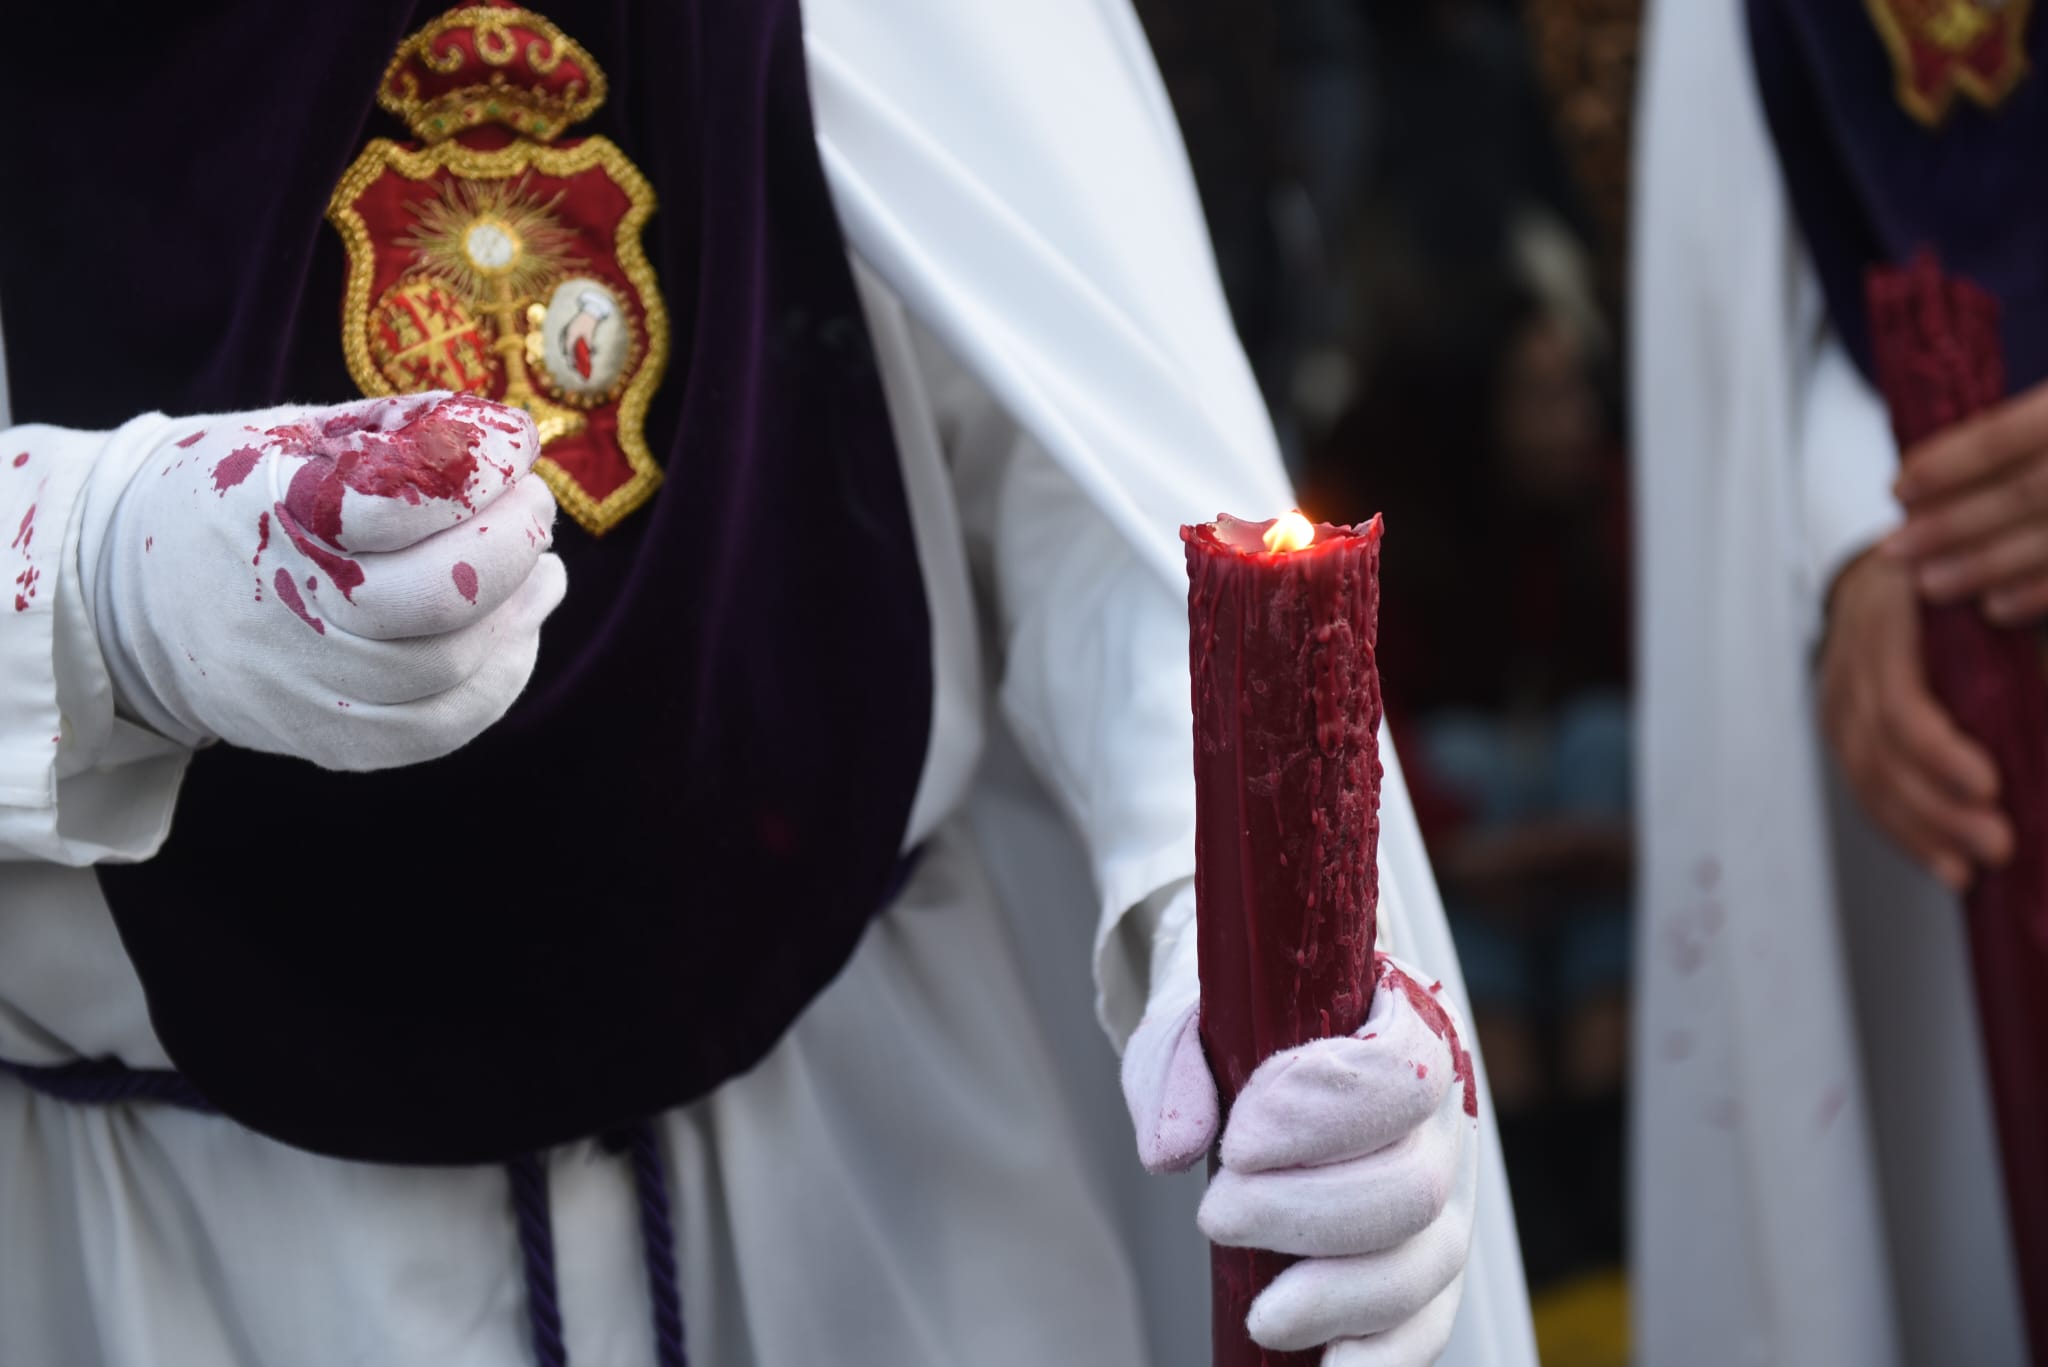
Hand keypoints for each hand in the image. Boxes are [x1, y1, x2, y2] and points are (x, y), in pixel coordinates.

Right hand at [88, 393, 565, 770]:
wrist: (127, 595)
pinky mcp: (319, 739)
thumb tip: (505, 438)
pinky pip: (431, 731)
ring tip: (545, 573)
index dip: (478, 468)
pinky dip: (496, 686)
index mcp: (267, 511)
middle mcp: (282, 606)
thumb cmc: (242, 499)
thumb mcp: (294, 439)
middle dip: (511, 544)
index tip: (516, 446)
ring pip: (444, 670)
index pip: (398, 499)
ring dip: (518, 616)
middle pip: (435, 597)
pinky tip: (518, 636)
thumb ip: (395, 435)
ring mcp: (297, 684)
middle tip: (536, 508)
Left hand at [1122, 953, 1475, 1365]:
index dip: (1323, 1113)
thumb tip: (1173, 1149)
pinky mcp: (1424, 1269)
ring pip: (1424, 1261)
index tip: (1239, 1143)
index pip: (1399, 1070)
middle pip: (1412, 1184)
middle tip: (1217, 1213)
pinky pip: (1426, 1325)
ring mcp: (1443, 1198)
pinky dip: (1381, 1356)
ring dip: (1337, 1294)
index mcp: (1403, 1026)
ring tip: (1261, 1312)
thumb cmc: (1233, 1036)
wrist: (1254, 1060)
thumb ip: (1176, 1069)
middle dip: (1306, 1214)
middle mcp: (1439, 1118)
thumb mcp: (1188, 1026)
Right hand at [1820, 547, 2010, 888]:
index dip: (1939, 750)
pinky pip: (1862, 789)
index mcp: (1885, 622)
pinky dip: (1902, 831)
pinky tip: (1941, 861)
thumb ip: (2022, 631)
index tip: (1990, 784)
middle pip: (1879, 754)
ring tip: (1969, 869)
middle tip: (1997, 844)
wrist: (1884, 568)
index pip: (1898, 703)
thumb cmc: (1949, 578)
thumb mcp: (1988, 588)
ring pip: (1865, 779)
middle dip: (1937, 809)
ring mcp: (1836, 700)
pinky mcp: (1839, 730)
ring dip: (1920, 832)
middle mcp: (1849, 666)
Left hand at [1889, 378, 2047, 622]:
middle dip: (1953, 525)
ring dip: (1987, 565)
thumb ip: (2017, 432)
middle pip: (2025, 493)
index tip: (1897, 488)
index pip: (2008, 435)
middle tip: (1895, 549)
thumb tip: (1924, 482)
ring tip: (1930, 584)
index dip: (1948, 463)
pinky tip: (1995, 608)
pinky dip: (2040, 592)